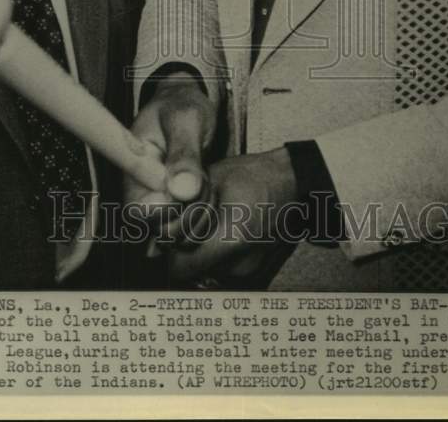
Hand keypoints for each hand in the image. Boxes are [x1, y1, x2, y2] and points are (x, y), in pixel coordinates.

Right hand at [125, 73, 215, 224]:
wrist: (188, 104)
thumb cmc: (182, 105)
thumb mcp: (186, 119)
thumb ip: (184, 152)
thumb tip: (183, 190)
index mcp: (132, 168)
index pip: (138, 212)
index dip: (167, 208)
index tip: (189, 187)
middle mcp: (140, 190)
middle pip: (161, 227)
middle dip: (190, 208)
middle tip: (203, 178)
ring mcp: (157, 200)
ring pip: (179, 229)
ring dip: (200, 209)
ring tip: (206, 178)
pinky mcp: (174, 205)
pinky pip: (191, 224)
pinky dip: (206, 211)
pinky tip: (209, 188)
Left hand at [163, 147, 298, 283]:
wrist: (294, 184)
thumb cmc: (254, 176)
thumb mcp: (211, 181)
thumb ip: (181, 208)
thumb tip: (152, 244)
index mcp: (232, 239)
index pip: (179, 267)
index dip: (169, 249)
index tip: (170, 229)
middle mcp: (240, 265)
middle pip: (190, 270)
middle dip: (182, 248)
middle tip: (190, 221)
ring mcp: (248, 272)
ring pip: (203, 271)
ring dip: (198, 251)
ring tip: (210, 223)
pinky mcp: (252, 272)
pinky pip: (219, 269)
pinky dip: (214, 254)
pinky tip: (223, 231)